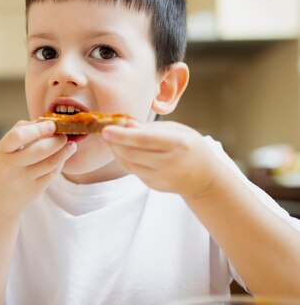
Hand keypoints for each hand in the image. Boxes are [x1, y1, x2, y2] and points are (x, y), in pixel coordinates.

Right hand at [0, 120, 76, 219]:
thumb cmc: (0, 170)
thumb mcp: (0, 151)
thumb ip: (17, 134)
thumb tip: (41, 121)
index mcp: (1, 153)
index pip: (18, 136)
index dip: (38, 129)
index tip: (51, 124)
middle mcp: (10, 167)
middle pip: (39, 150)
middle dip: (56, 140)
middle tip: (64, 135)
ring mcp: (23, 180)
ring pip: (50, 163)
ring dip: (64, 152)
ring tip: (70, 145)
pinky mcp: (34, 191)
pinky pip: (52, 174)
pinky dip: (60, 163)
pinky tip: (63, 157)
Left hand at [101, 120, 225, 197]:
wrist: (206, 178)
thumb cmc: (191, 147)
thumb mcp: (177, 130)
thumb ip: (151, 128)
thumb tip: (126, 125)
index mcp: (179, 144)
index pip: (145, 140)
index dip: (122, 135)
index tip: (106, 130)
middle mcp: (171, 163)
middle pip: (132, 154)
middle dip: (114, 143)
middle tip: (104, 132)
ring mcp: (163, 178)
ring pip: (129, 165)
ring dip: (116, 151)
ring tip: (112, 140)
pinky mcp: (155, 187)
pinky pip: (134, 172)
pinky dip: (124, 160)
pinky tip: (123, 151)